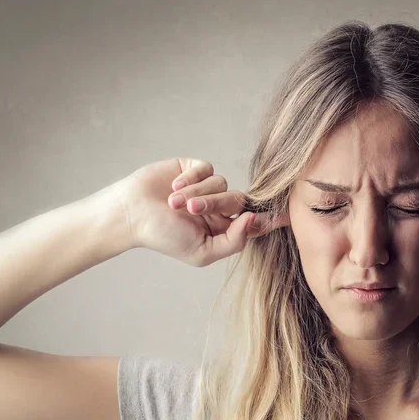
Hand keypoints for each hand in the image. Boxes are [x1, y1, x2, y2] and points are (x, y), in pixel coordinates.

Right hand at [115, 158, 288, 265]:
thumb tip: (255, 220)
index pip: (254, 221)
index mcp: (225, 228)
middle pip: (237, 200)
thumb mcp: (203, 251)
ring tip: (174, 203)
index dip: (270, 218)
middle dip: (215, 204)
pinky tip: (173, 187)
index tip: (286, 216)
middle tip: (192, 210)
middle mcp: (219, 206)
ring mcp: (207, 186)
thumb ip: (233, 241)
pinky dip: (191, 178)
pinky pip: (206, 169)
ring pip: (221, 183)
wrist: (132, 215)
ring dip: (197, 192)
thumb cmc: (165, 237)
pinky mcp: (194, 168)